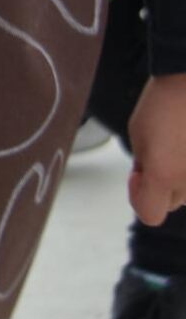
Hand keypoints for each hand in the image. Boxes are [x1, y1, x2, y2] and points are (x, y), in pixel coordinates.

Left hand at [133, 75, 185, 225]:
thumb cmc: (164, 104)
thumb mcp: (138, 135)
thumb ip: (143, 165)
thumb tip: (148, 178)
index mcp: (164, 175)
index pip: (150, 214)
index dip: (137, 195)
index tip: (136, 174)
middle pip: (172, 202)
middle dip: (161, 184)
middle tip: (159, 153)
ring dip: (183, 178)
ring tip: (180, 145)